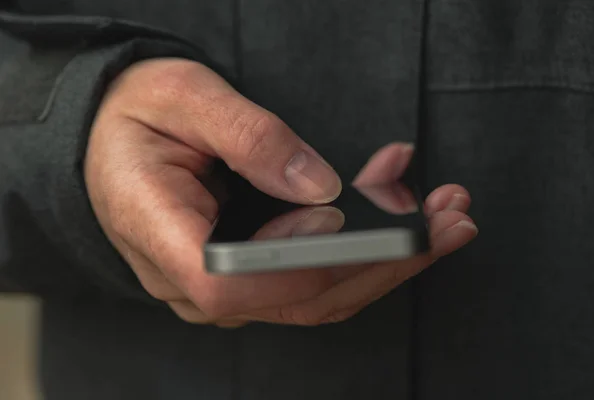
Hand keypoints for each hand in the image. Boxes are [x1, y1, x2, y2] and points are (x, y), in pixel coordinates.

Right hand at [85, 59, 476, 327]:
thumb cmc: (136, 117)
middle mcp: (192, 282)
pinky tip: (395, 203)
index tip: (353, 222)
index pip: (232, 282)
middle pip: (297, 300)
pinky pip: (314, 278)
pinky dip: (365, 247)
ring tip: (442, 214)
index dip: (299, 261)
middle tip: (449, 219)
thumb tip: (318, 185)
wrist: (112, 139)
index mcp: (161, 237)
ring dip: (389, 258)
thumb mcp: (183, 98)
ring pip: (319, 297)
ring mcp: (226, 287)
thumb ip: (248, 136)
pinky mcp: (251, 277)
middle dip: (385, 263)